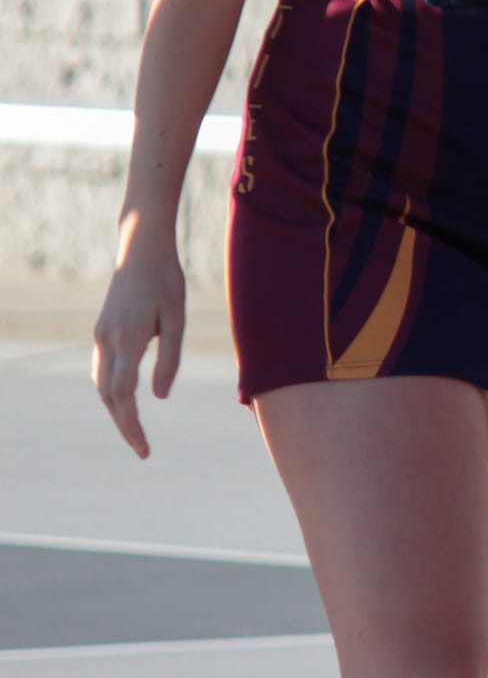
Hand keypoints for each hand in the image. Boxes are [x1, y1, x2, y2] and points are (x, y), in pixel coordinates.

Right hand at [92, 235, 185, 459]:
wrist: (141, 247)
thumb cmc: (166, 279)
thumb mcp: (176, 317)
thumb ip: (169, 358)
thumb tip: (159, 398)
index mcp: (127, 339)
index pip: (123, 396)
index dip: (131, 426)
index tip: (144, 450)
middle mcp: (107, 340)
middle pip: (108, 396)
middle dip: (123, 425)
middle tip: (142, 449)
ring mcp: (101, 334)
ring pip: (101, 384)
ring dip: (116, 409)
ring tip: (135, 429)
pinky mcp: (102, 328)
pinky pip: (101, 369)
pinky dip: (111, 390)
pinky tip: (125, 397)